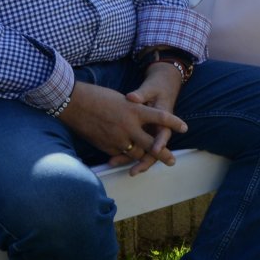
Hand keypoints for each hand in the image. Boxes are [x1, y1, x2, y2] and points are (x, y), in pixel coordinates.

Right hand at [59, 81, 186, 167]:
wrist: (74, 103)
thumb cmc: (98, 97)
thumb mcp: (122, 100)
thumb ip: (134, 111)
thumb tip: (142, 121)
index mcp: (135, 110)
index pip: (161, 117)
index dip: (174, 122)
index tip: (185, 128)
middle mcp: (129, 126)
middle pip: (152, 144)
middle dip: (163, 154)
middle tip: (172, 161)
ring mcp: (117, 138)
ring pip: (136, 153)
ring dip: (144, 159)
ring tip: (151, 163)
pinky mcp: (106, 146)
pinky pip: (120, 155)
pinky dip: (125, 156)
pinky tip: (128, 159)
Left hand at [123, 65, 184, 174]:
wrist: (164, 84)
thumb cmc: (157, 87)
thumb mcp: (151, 88)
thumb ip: (141, 94)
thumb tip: (132, 97)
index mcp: (164, 116)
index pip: (164, 132)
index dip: (160, 142)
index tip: (154, 149)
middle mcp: (159, 127)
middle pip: (155, 148)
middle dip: (145, 161)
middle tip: (134, 171)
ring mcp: (152, 131)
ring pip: (145, 150)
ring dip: (133, 160)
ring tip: (118, 168)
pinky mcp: (144, 132)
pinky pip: (137, 146)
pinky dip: (126, 153)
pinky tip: (113, 159)